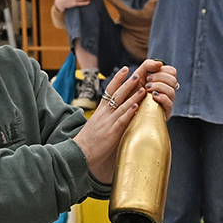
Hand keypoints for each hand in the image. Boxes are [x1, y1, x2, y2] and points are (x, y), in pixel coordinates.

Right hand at [71, 60, 174, 181]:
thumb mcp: (96, 125)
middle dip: (128, 84)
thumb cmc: (88, 142)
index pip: (109, 90)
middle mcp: (104, 114)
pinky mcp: (112, 133)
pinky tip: (136, 107)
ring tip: (143, 88)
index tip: (125, 69)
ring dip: (133, 96)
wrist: (79, 153)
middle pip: (117, 95)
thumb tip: (115, 114)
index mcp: (100, 111)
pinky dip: (129, 113)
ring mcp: (108, 123)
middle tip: (138, 74)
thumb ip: (106, 118)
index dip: (118, 79)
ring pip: (122, 106)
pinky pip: (122, 120)